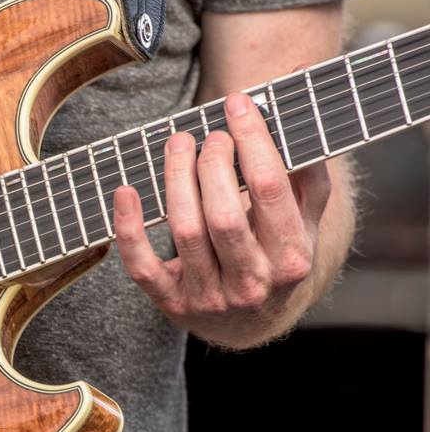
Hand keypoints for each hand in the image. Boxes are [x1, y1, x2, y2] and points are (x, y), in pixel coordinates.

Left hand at [113, 92, 330, 345]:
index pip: (271, 191)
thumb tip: (297, 106)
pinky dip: (129, 227)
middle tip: (206, 136)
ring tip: (178, 144)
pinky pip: (142, 266)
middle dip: (211, 164)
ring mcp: (209, 297)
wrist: (249, 325)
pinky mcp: (171, 303)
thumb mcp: (303, 222)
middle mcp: (252, 284)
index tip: (237, 105)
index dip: (253, 141)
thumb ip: (305, 172)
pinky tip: (125, 191)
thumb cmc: (275, 257)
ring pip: (184, 232)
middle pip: (224, 214)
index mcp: (291, 260)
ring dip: (175, 180)